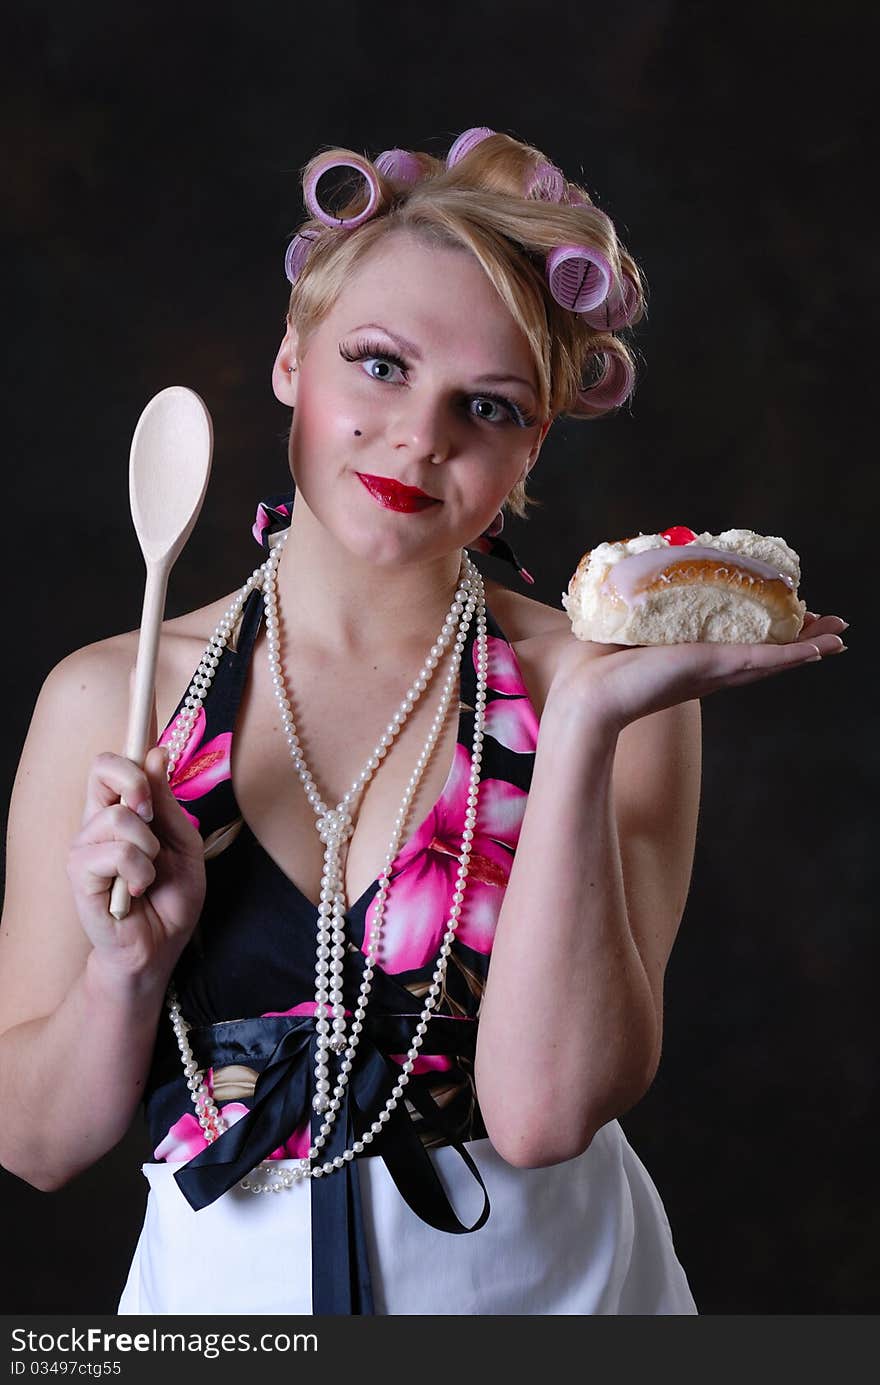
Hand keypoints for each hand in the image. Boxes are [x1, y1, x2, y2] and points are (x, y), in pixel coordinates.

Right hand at [67, 742, 206, 986]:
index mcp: (120, 812)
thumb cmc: (170, 898)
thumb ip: (169, 804)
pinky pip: (116, 855)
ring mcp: (84, 849)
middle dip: (138, 785)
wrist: (159, 948)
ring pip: (118, 818)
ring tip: (149, 874)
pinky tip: (138, 891)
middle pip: (102, 769)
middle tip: (151, 818)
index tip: (158, 758)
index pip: (111, 763)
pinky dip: (141, 873)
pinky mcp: (80, 877)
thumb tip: (155, 754)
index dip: (133, 750)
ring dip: (149, 849)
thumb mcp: (185, 845)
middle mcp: (96, 824)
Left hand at [548, 610, 848, 733]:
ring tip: (839, 636)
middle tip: (834, 626)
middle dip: (802, 640)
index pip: (740, 644)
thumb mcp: (624, 628)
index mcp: (692, 658)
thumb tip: (620, 579)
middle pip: (767, 652)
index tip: (794, 617)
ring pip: (774, 658)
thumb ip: (632, 609)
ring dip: (808, 646)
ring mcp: (714, 668)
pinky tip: (818, 650)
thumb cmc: (595, 663)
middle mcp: (709, 667)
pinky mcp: (712, 667)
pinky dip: (793, 655)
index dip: (770, 634)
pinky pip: (763, 661)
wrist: (585, 691)